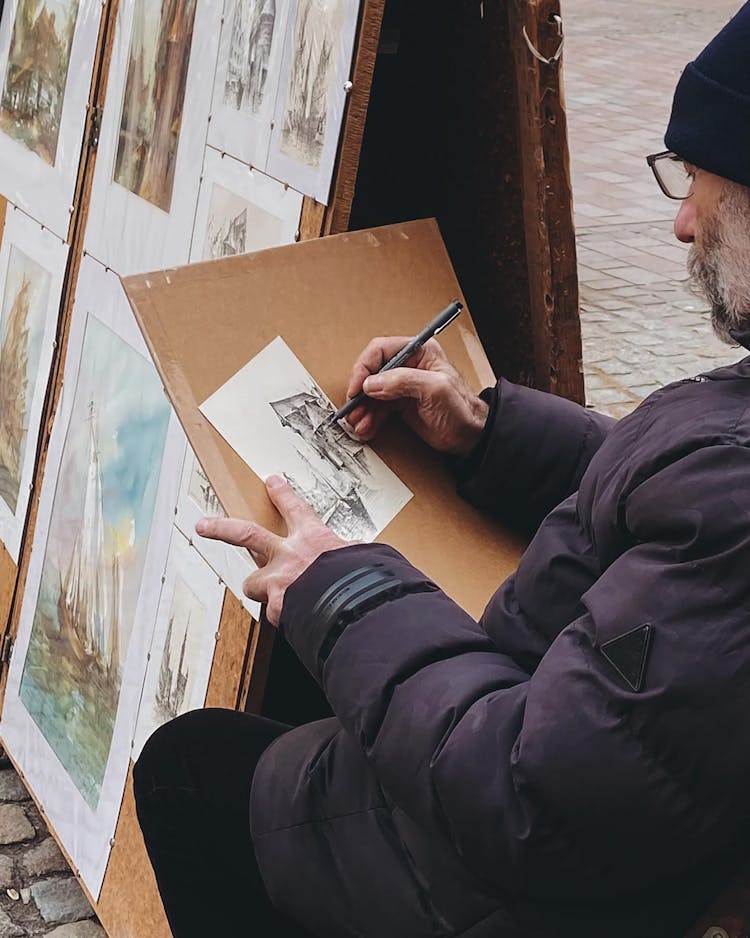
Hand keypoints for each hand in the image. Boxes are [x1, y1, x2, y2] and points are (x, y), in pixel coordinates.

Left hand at [195, 476, 347, 624]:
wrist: (354, 605)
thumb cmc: (362, 579)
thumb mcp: (362, 557)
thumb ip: (350, 555)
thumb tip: (360, 556)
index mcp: (314, 538)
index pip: (295, 509)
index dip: (282, 494)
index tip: (272, 483)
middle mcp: (289, 555)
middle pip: (246, 534)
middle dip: (222, 528)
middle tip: (204, 525)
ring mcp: (279, 580)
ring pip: (253, 583)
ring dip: (262, 590)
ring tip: (276, 597)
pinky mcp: (277, 606)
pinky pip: (276, 613)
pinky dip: (286, 618)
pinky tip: (298, 620)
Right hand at [344, 337, 488, 454]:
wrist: (470, 435)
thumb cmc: (462, 408)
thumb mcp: (435, 389)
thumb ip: (402, 381)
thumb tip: (372, 382)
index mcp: (419, 352)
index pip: (381, 350)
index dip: (365, 367)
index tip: (357, 386)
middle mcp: (408, 366)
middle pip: (372, 373)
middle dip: (360, 392)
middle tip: (353, 408)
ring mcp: (403, 386)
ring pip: (372, 393)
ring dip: (363, 408)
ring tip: (358, 423)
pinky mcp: (400, 404)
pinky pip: (377, 408)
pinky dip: (369, 418)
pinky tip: (366, 428)